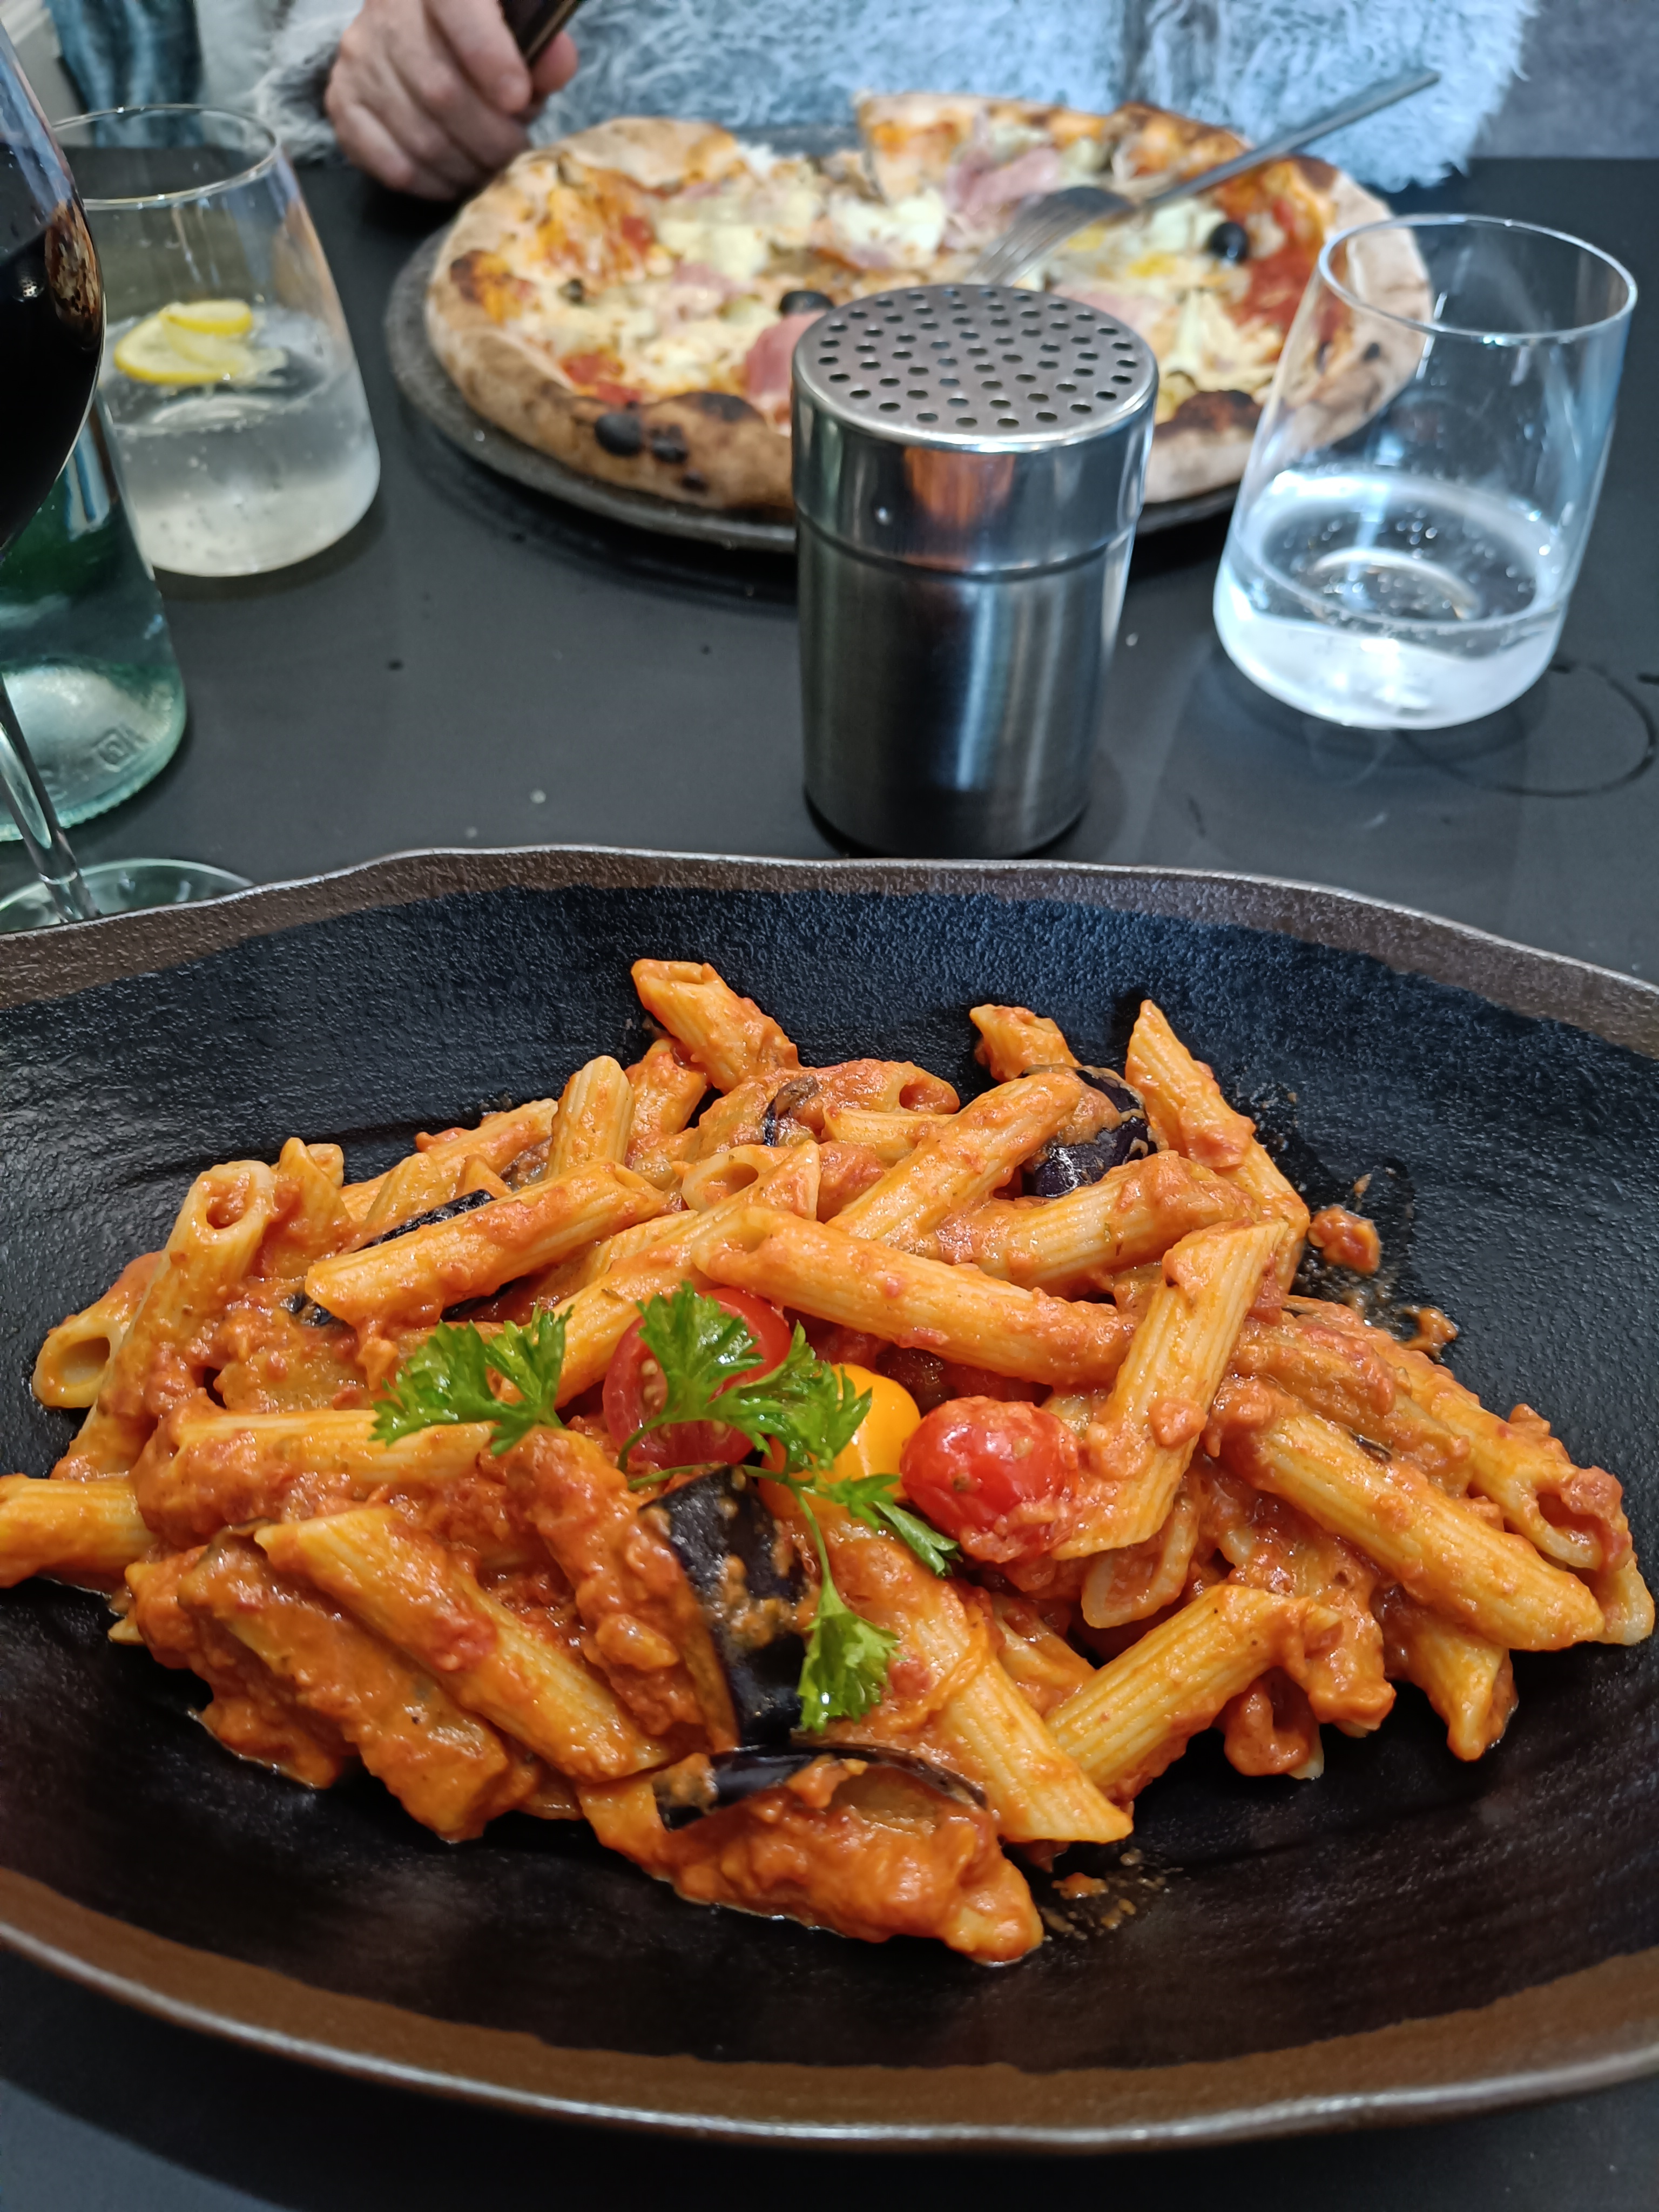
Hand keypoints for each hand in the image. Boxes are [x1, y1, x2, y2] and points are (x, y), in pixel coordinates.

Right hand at [326, 0, 577, 199]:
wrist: (420, 33)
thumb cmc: (480, 37)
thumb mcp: (518, 31)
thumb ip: (540, 47)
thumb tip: (557, 63)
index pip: (456, 6)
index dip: (488, 56)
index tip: (518, 99)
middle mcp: (386, 12)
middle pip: (440, 89)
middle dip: (490, 137)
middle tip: (515, 154)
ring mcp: (359, 58)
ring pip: (418, 134)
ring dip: (466, 168)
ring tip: (490, 169)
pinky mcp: (343, 101)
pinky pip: (389, 163)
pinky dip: (430, 184)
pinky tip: (454, 178)